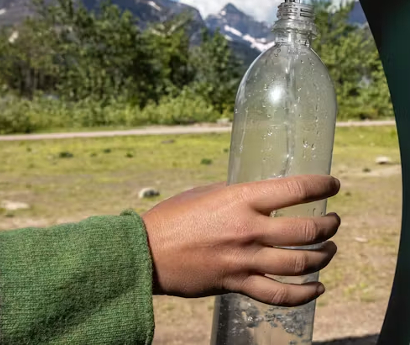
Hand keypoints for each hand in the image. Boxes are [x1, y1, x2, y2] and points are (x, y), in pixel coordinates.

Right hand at [142, 175, 340, 306]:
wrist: (147, 252)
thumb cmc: (172, 218)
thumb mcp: (204, 194)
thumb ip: (236, 196)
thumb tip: (259, 197)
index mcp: (239, 200)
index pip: (295, 190)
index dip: (322, 185)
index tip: (333, 185)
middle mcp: (248, 229)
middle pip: (306, 231)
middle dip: (328, 226)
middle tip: (333, 222)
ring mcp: (244, 260)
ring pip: (300, 264)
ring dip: (323, 256)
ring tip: (329, 249)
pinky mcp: (237, 284)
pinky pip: (281, 295)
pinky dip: (305, 294)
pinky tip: (317, 288)